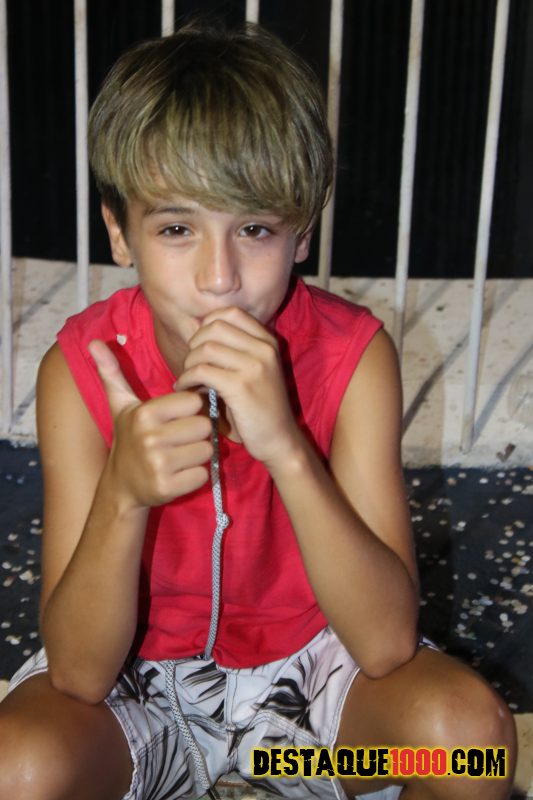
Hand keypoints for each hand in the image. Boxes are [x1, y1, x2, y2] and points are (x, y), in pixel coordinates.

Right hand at [88, 340, 212, 508]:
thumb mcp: (120, 404)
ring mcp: (159, 465)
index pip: (193, 401)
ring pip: (206, 451)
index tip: (176, 417)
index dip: (190, 410)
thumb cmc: (128, 438)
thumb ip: (113, 372)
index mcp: (145, 414)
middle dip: (197, 433)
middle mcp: (150, 438)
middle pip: (204, 427)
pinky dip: (196, 475)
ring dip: (198, 454)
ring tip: (179, 454)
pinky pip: (202, 475)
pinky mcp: (168, 488)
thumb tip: (93, 341)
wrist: (121, 485)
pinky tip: (179, 473)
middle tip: (180, 439)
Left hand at [175, 308, 301, 466]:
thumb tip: (196, 330)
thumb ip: (234, 350)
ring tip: (187, 378)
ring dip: (189, 363)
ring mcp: (254, 367)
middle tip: (191, 364)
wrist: (279, 439)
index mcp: (268, 342)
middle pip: (215, 327)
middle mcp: (264, 349)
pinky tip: (185, 388)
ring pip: (206, 348)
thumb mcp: (255, 371)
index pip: (231, 313)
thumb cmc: (260, 408)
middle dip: (195, 344)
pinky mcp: (241, 387)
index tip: (199, 344)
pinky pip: (202, 371)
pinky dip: (187, 378)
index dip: (208, 323)